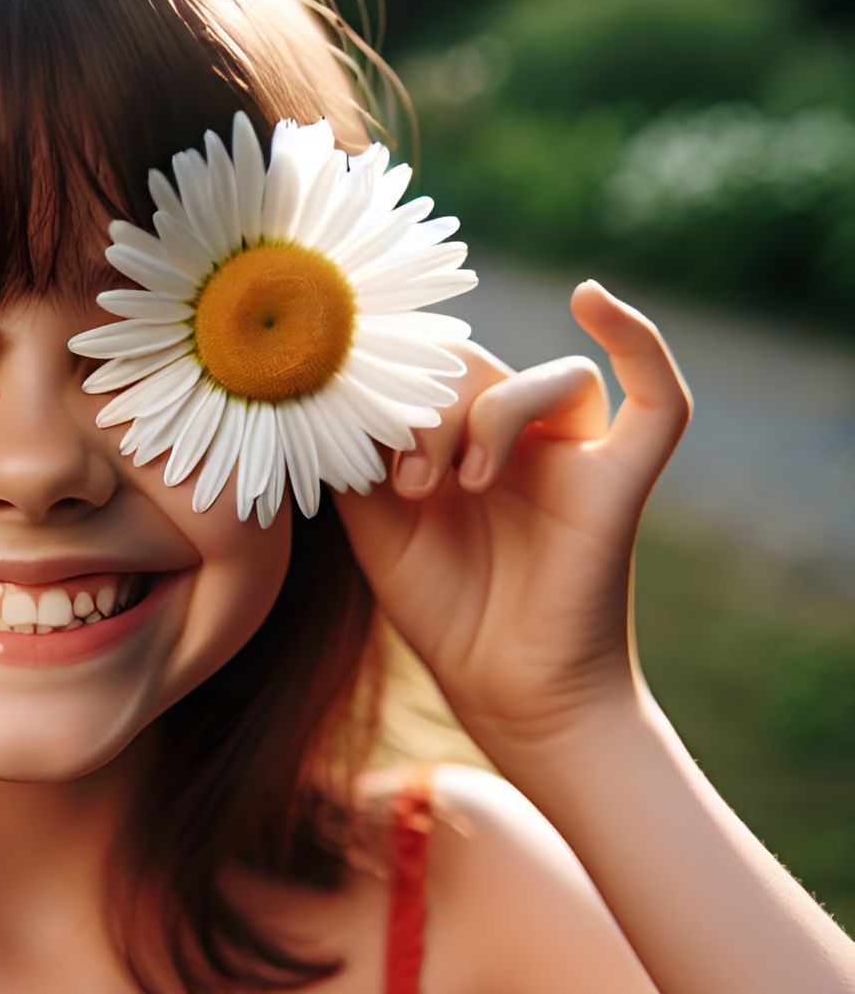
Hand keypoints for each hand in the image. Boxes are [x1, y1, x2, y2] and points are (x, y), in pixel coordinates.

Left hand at [329, 280, 693, 759]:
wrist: (506, 695)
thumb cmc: (446, 613)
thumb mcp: (376, 529)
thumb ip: (359, 460)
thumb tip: (335, 388)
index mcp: (463, 442)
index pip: (431, 370)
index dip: (394, 385)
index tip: (356, 433)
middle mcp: (522, 440)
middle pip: (481, 367)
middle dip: (431, 411)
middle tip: (407, 482)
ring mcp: (577, 457)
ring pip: (548, 380)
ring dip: (491, 415)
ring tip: (457, 484)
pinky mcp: (621, 482)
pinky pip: (659, 397)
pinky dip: (638, 338)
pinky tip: (591, 299)